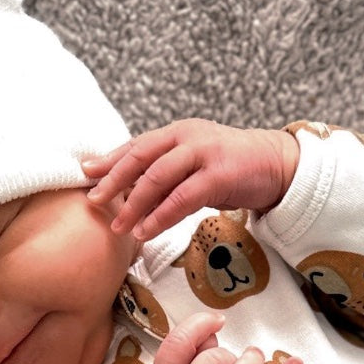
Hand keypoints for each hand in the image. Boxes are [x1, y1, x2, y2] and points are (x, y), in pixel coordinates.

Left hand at [81, 119, 300, 241]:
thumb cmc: (231, 169)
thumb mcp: (193, 166)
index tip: (86, 173)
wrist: (277, 165)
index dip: (110, 159)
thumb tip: (130, 193)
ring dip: (135, 203)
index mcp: (176, 133)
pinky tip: (146, 231)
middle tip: (94, 201)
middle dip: (114, 180)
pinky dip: (161, 215)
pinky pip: (182, 197)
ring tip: (119, 226)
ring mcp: (203, 153)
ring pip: (158, 177)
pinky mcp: (220, 174)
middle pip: (141, 157)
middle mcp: (186, 137)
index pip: (137, 146)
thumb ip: (166, 174)